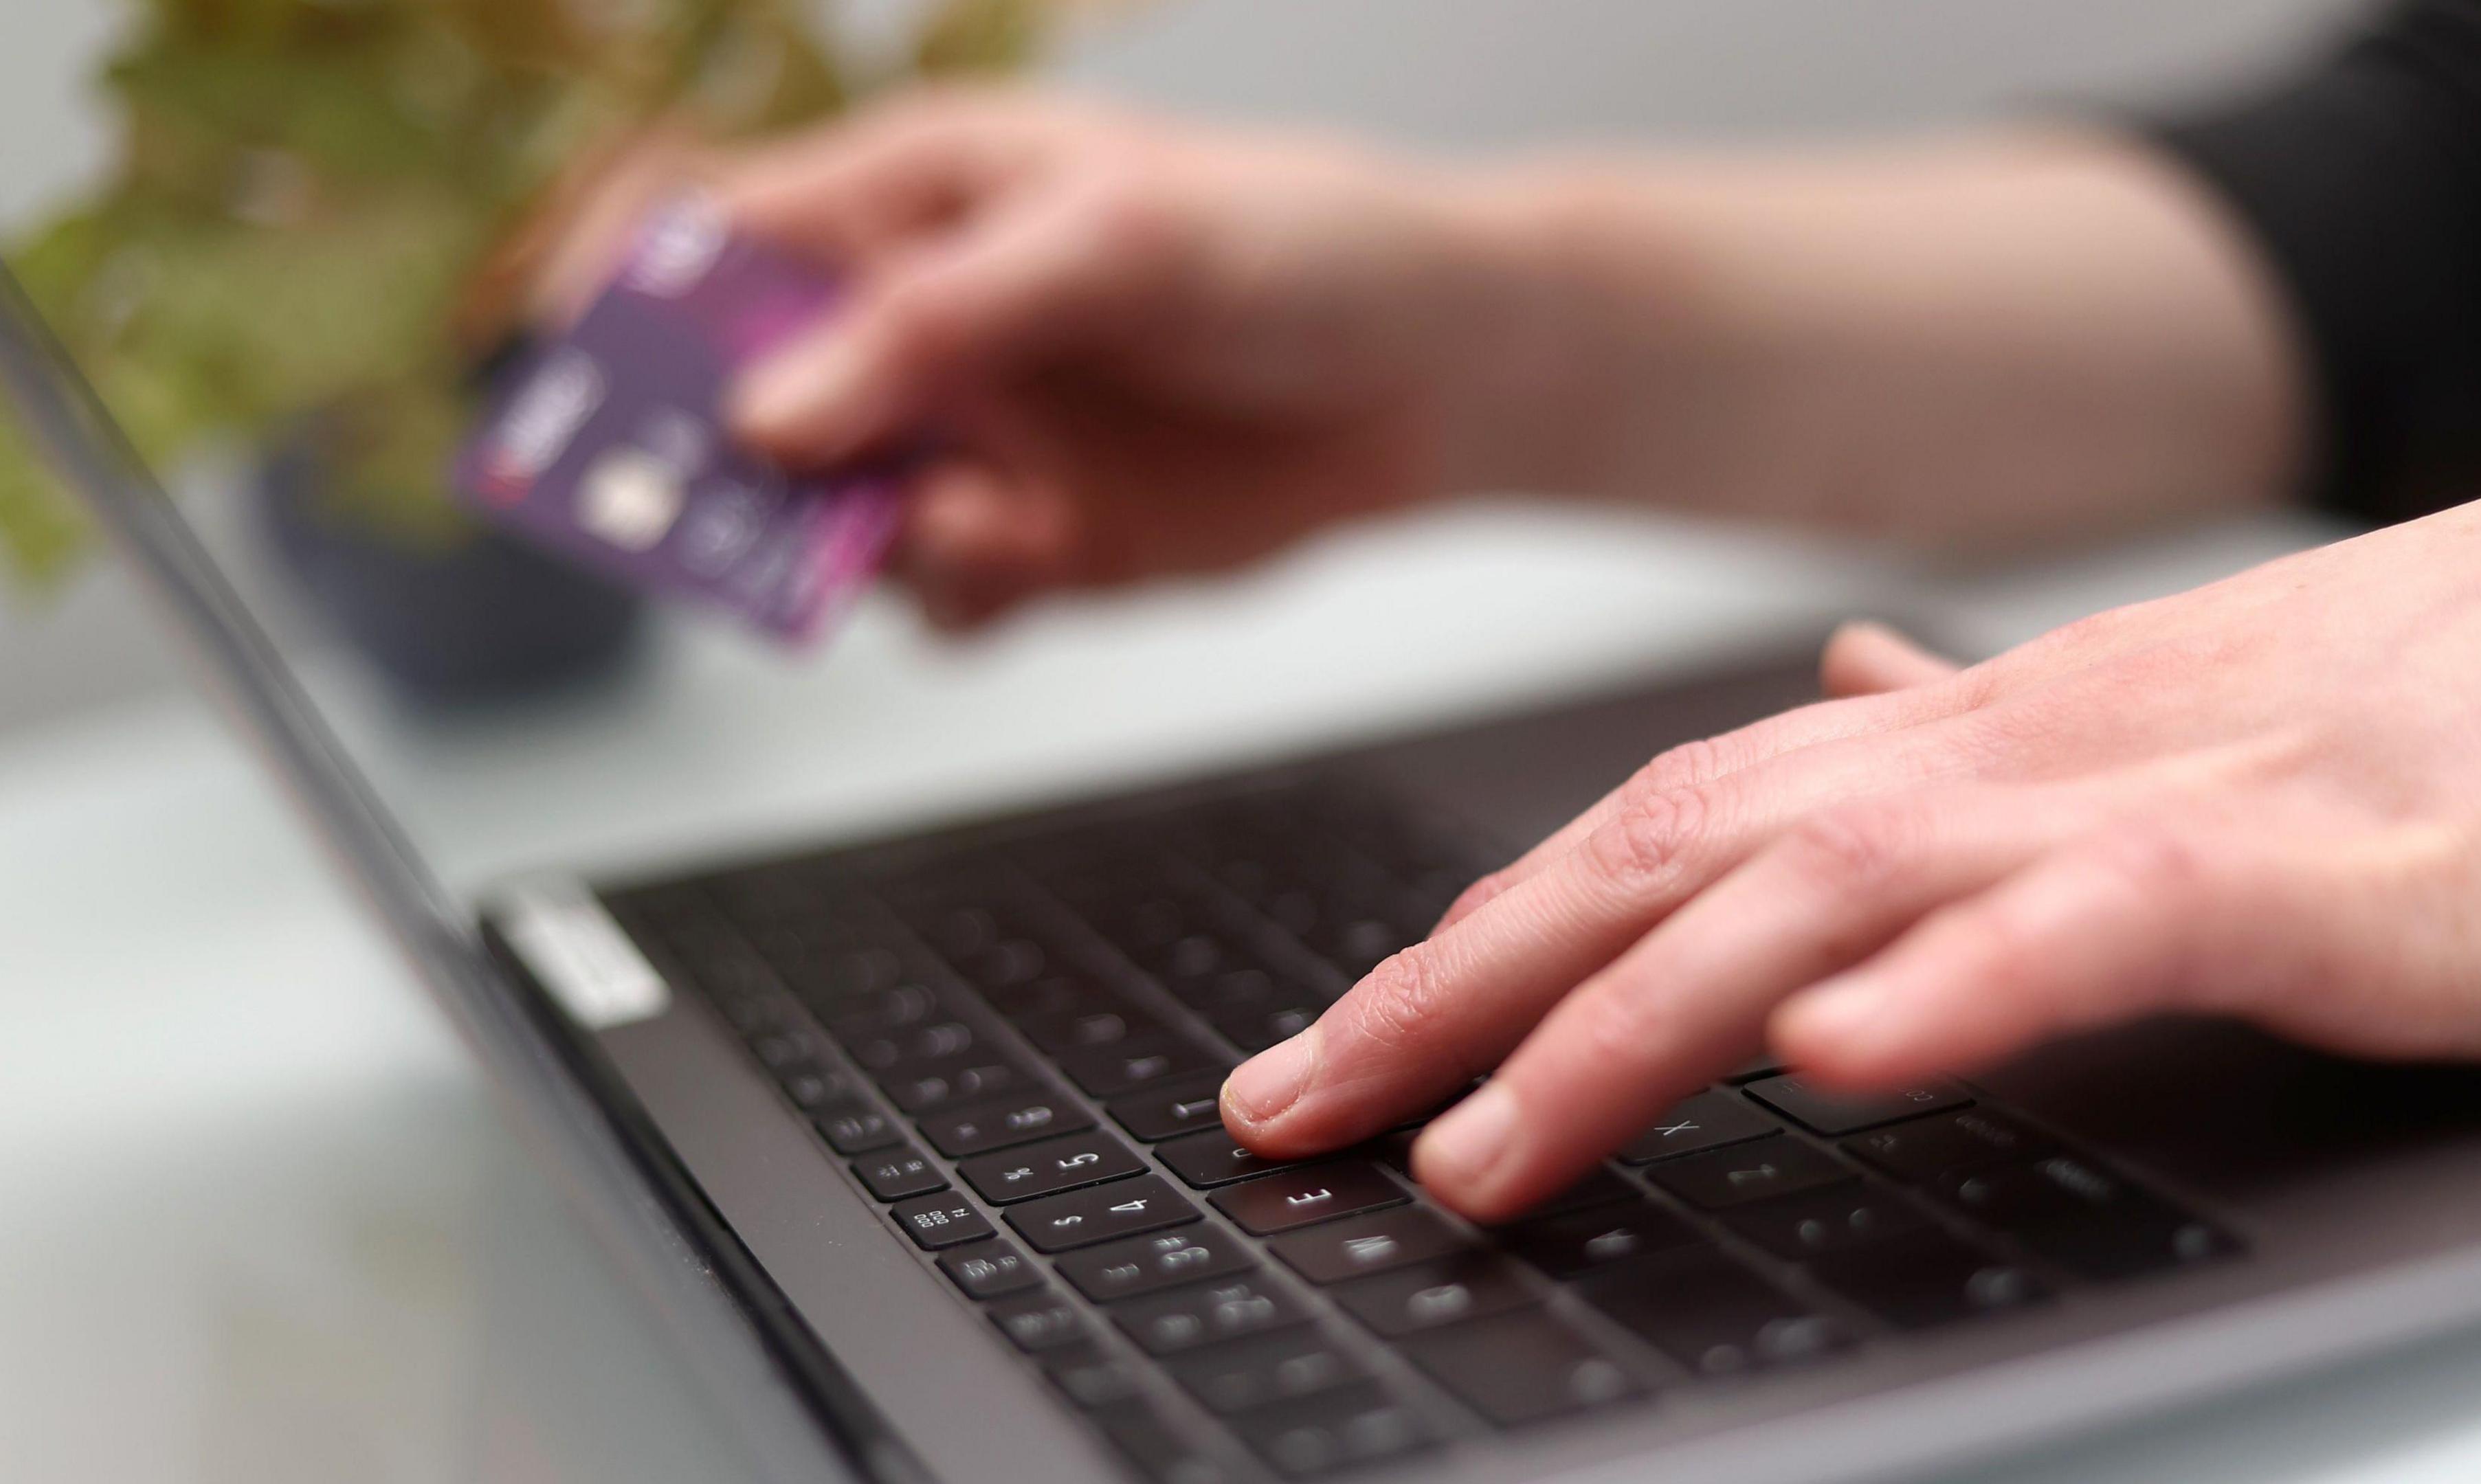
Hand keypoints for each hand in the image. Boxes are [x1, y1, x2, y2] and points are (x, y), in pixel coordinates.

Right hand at [708, 91, 1573, 627]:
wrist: (1439, 375)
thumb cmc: (1298, 243)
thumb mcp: (1115, 241)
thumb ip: (938, 320)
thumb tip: (774, 415)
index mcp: (910, 201)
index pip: (714, 237)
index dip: (626, 300)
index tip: (576, 376)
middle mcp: (916, 329)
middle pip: (739, 405)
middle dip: (715, 467)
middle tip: (728, 511)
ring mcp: (970, 440)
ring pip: (826, 522)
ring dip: (858, 544)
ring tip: (965, 522)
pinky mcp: (1032, 539)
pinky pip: (934, 596)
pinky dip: (956, 596)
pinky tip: (1027, 556)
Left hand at [1221, 457, 2480, 1219]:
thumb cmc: (2399, 709)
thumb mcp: (2130, 738)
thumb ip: (1962, 745)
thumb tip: (1834, 706)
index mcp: (1955, 744)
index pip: (1650, 831)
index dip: (1466, 939)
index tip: (1328, 1050)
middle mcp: (1999, 755)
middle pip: (1671, 860)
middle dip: (1458, 991)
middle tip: (1293, 1112)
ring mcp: (2141, 799)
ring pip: (1829, 894)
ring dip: (1633, 1021)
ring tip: (1482, 1140)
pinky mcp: (2305, 865)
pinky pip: (2093, 920)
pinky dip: (1951, 988)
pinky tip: (1833, 1062)